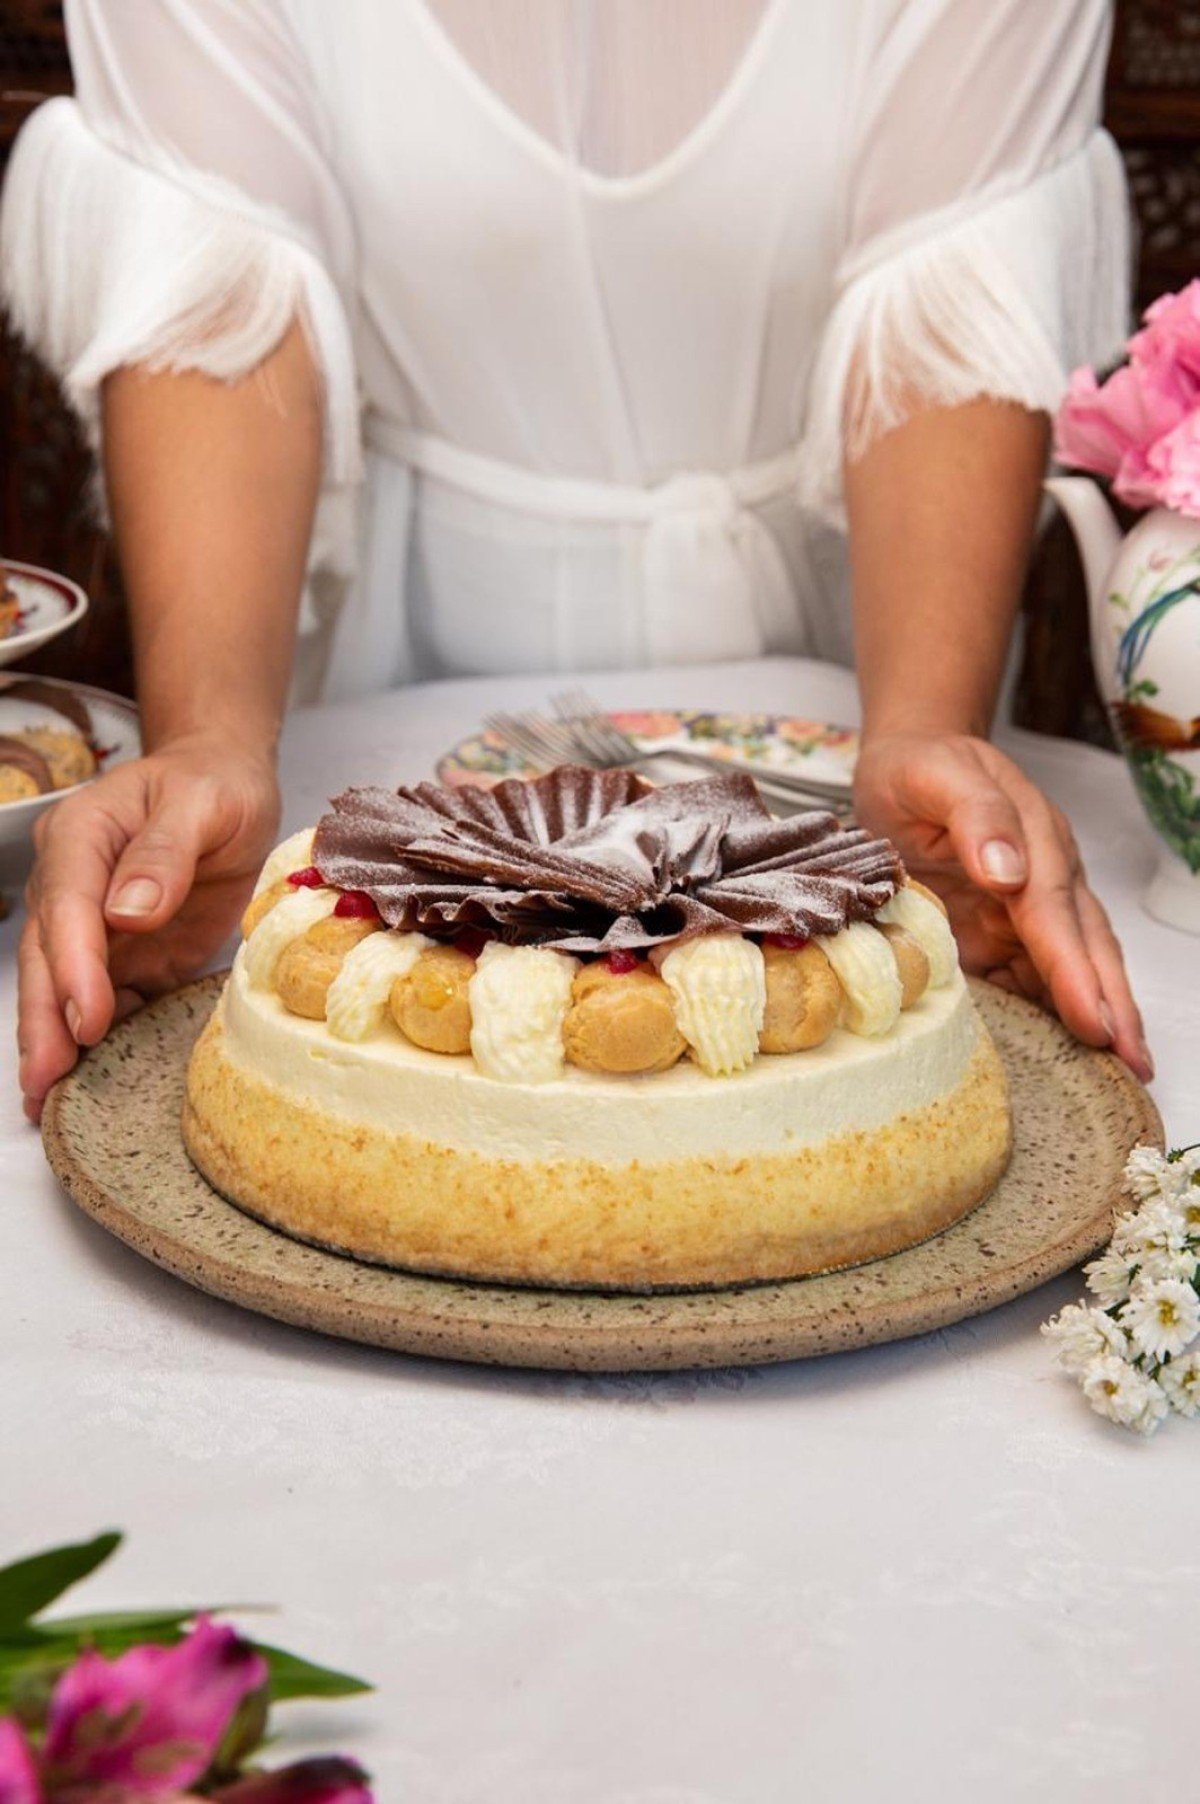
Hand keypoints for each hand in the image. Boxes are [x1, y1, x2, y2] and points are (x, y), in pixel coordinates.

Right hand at [19, 736, 279, 1122]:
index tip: (87, 1017)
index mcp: (82, 837)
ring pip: (65, 985)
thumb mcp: (203, 802)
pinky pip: (107, 997)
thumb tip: (128, 911)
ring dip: (56, 1039)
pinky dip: (98, 1038)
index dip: (73, 966)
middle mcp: (75, 883)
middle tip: (46, 1080)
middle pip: (49, 956)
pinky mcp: (128, 951)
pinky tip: (92, 1081)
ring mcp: (96, 922)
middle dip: (46, 1019)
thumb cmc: (215, 783)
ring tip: (47, 1098)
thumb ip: (166, 852)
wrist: (228, 781)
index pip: (67, 907)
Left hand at [853, 731, 1152, 1082]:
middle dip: (1112, 1007)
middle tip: (1134, 1066)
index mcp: (1034, 843)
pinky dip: (1053, 1013)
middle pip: (1086, 950)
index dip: (1074, 972)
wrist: (909, 759)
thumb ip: (974, 815)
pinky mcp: (1002, 930)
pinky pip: (1032, 977)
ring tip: (1122, 1071)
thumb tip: (1009, 870)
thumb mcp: (937, 774)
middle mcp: (1043, 880)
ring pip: (1072, 968)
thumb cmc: (921, 767)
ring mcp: (1026, 909)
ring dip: (1098, 1017)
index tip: (1094, 1021)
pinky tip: (1065, 1054)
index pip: (1057, 918)